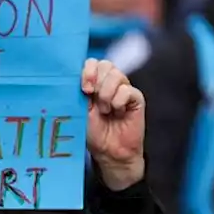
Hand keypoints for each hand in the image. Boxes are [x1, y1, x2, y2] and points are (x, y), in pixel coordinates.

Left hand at [82, 58, 145, 190]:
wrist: (109, 151)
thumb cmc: (92, 132)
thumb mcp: (80, 109)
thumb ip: (80, 91)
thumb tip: (76, 75)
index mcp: (94, 83)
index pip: (92, 62)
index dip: (88, 70)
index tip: (84, 88)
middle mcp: (109, 83)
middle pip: (105, 64)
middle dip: (96, 80)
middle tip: (91, 96)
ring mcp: (124, 89)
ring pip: (117, 75)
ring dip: (106, 94)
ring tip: (105, 110)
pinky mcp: (136, 98)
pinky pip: (127, 90)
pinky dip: (118, 102)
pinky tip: (117, 113)